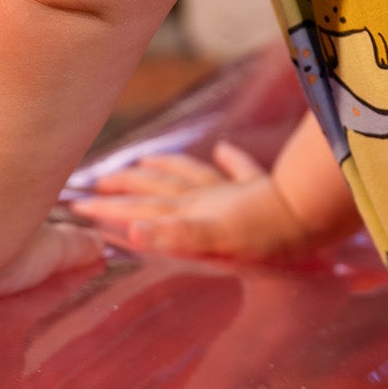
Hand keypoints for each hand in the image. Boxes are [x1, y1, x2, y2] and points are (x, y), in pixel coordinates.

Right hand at [69, 141, 310, 257]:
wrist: (311, 214)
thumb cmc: (265, 235)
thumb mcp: (215, 239)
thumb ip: (174, 235)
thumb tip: (132, 229)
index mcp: (192, 211)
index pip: (142, 209)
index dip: (110, 208)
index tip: (77, 205)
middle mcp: (207, 197)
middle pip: (159, 188)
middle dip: (126, 186)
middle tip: (97, 183)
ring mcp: (233, 191)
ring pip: (190, 174)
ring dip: (164, 168)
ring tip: (145, 161)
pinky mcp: (260, 189)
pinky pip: (240, 169)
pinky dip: (229, 159)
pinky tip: (223, 149)